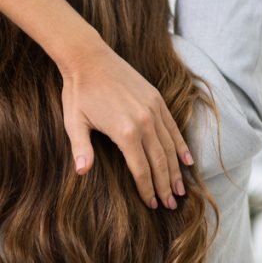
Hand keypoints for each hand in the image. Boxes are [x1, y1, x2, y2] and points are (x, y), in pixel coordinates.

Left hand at [60, 42, 193, 210]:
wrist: (89, 57)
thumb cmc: (78, 93)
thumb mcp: (74, 123)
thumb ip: (81, 148)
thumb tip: (82, 172)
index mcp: (124, 132)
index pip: (141, 169)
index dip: (147, 189)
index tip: (151, 205)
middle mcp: (144, 122)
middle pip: (160, 162)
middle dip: (165, 186)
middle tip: (171, 205)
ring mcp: (153, 110)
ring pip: (170, 147)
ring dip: (176, 170)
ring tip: (180, 190)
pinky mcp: (157, 99)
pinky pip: (173, 127)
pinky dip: (181, 145)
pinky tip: (187, 160)